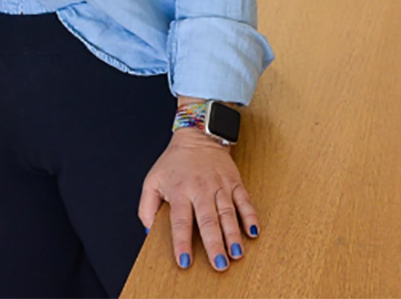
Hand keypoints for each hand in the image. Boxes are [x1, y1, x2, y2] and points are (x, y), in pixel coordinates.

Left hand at [138, 128, 258, 271]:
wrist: (198, 135)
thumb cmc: (174, 162)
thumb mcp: (152, 181)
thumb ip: (146, 208)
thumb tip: (148, 233)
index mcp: (180, 191)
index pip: (180, 221)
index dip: (182, 242)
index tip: (185, 262)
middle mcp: (201, 189)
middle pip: (208, 220)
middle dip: (214, 244)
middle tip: (219, 265)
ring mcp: (220, 186)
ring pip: (228, 213)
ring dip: (233, 235)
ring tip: (237, 254)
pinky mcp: (234, 182)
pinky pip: (244, 201)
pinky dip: (250, 216)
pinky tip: (253, 232)